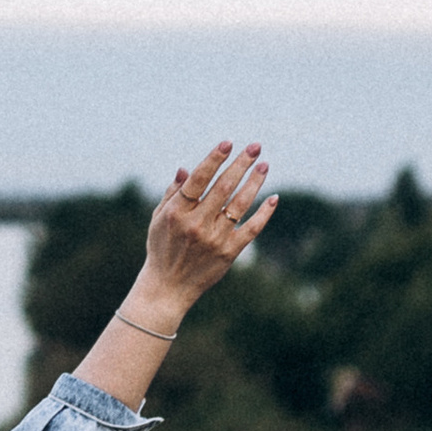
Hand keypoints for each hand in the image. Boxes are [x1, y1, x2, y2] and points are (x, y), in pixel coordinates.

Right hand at [140, 140, 274, 314]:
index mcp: (176, 212)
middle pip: (223, 187)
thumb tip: (187, 168)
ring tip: (264, 165)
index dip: (214, 159)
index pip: (199, 179)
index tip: (228, 143)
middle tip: (255, 146)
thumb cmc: (162, 247)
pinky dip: (263, 214)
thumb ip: (173, 193)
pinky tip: (273, 198)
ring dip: (254, 183)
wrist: (168, 287)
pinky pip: (251, 230)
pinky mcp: (229, 253)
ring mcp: (214, 239)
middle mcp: (196, 224)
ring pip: (239, 205)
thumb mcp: (158, 218)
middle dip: (241, 164)